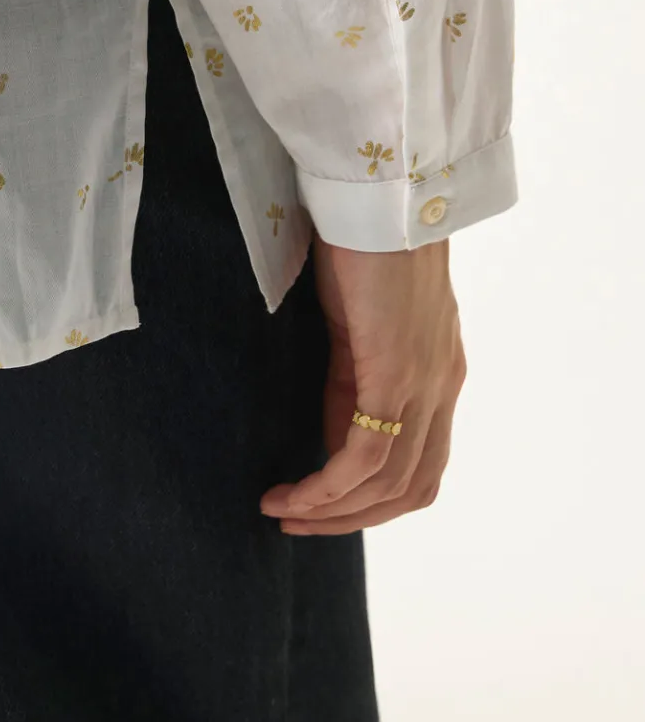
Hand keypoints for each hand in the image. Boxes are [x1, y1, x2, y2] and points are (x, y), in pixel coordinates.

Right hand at [259, 234, 466, 534]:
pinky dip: (328, 487)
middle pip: (412, 488)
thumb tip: (334, 430)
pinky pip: (364, 458)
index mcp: (437, 375)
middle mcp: (442, 388)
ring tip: (280, 510)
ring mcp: (425, 385)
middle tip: (294, 522)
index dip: (370, 499)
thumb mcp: (359, 325)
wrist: (380, 199)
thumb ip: (356, 377)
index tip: (315, 504)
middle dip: (351, 519)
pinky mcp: (397, 376)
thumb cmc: (362, 244)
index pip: (419, 465)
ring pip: (388, 483)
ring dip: (332, 511)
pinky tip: (292, 492)